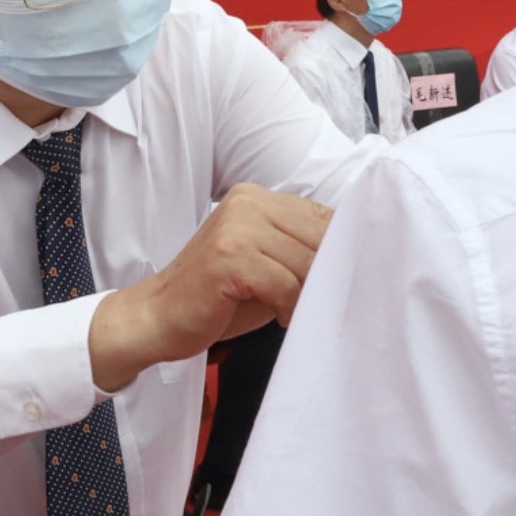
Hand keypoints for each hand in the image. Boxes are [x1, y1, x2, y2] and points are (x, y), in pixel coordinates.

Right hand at [90, 184, 332, 391]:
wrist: (157, 317)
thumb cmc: (217, 297)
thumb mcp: (265, 263)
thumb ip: (300, 250)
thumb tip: (358, 256)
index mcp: (256, 197)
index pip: (323, 216)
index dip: (343, 250)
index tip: (352, 279)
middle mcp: (247, 202)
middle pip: (319, 237)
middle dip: (329, 276)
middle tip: (327, 304)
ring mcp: (236, 227)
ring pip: (306, 261)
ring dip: (309, 295)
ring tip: (297, 312)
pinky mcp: (229, 257)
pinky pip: (285, 283)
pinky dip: (290, 307)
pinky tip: (281, 318)